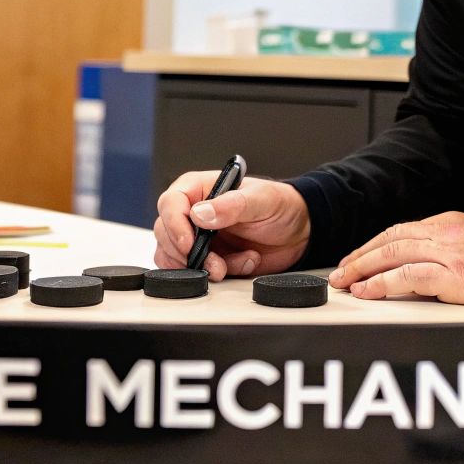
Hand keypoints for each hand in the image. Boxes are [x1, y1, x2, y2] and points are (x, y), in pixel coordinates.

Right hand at [153, 174, 309, 281]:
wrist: (299, 232)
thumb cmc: (279, 206)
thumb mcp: (262, 199)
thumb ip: (232, 205)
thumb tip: (200, 214)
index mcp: (199, 188)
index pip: (170, 203)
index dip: (175, 225)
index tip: (189, 243)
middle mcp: (192, 212)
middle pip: (165, 233)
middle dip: (187, 254)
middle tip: (214, 263)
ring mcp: (197, 237)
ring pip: (173, 256)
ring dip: (199, 267)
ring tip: (228, 266)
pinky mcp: (205, 258)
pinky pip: (193, 272)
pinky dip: (215, 275)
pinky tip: (242, 263)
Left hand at [327, 212, 463, 305]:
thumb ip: (452, 247)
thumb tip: (429, 265)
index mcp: (449, 223)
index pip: (400, 231)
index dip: (373, 246)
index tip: (357, 259)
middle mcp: (444, 233)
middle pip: (389, 240)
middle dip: (359, 257)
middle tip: (339, 272)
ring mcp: (449, 253)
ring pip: (391, 254)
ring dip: (362, 269)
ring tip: (344, 283)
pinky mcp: (456, 275)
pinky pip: (408, 276)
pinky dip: (382, 283)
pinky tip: (367, 291)